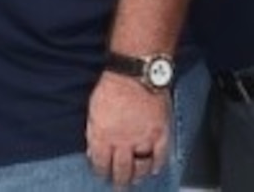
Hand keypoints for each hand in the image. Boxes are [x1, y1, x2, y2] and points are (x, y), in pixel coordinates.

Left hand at [85, 72, 167, 186]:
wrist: (136, 73)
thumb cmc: (112, 85)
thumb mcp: (94, 110)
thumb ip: (95, 132)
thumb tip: (94, 149)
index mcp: (102, 137)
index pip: (100, 164)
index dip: (101, 172)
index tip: (102, 175)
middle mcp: (122, 143)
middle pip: (121, 171)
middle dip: (119, 181)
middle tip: (119, 187)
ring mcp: (143, 140)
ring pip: (140, 168)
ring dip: (138, 176)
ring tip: (136, 180)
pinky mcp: (159, 134)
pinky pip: (159, 157)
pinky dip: (156, 165)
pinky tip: (153, 169)